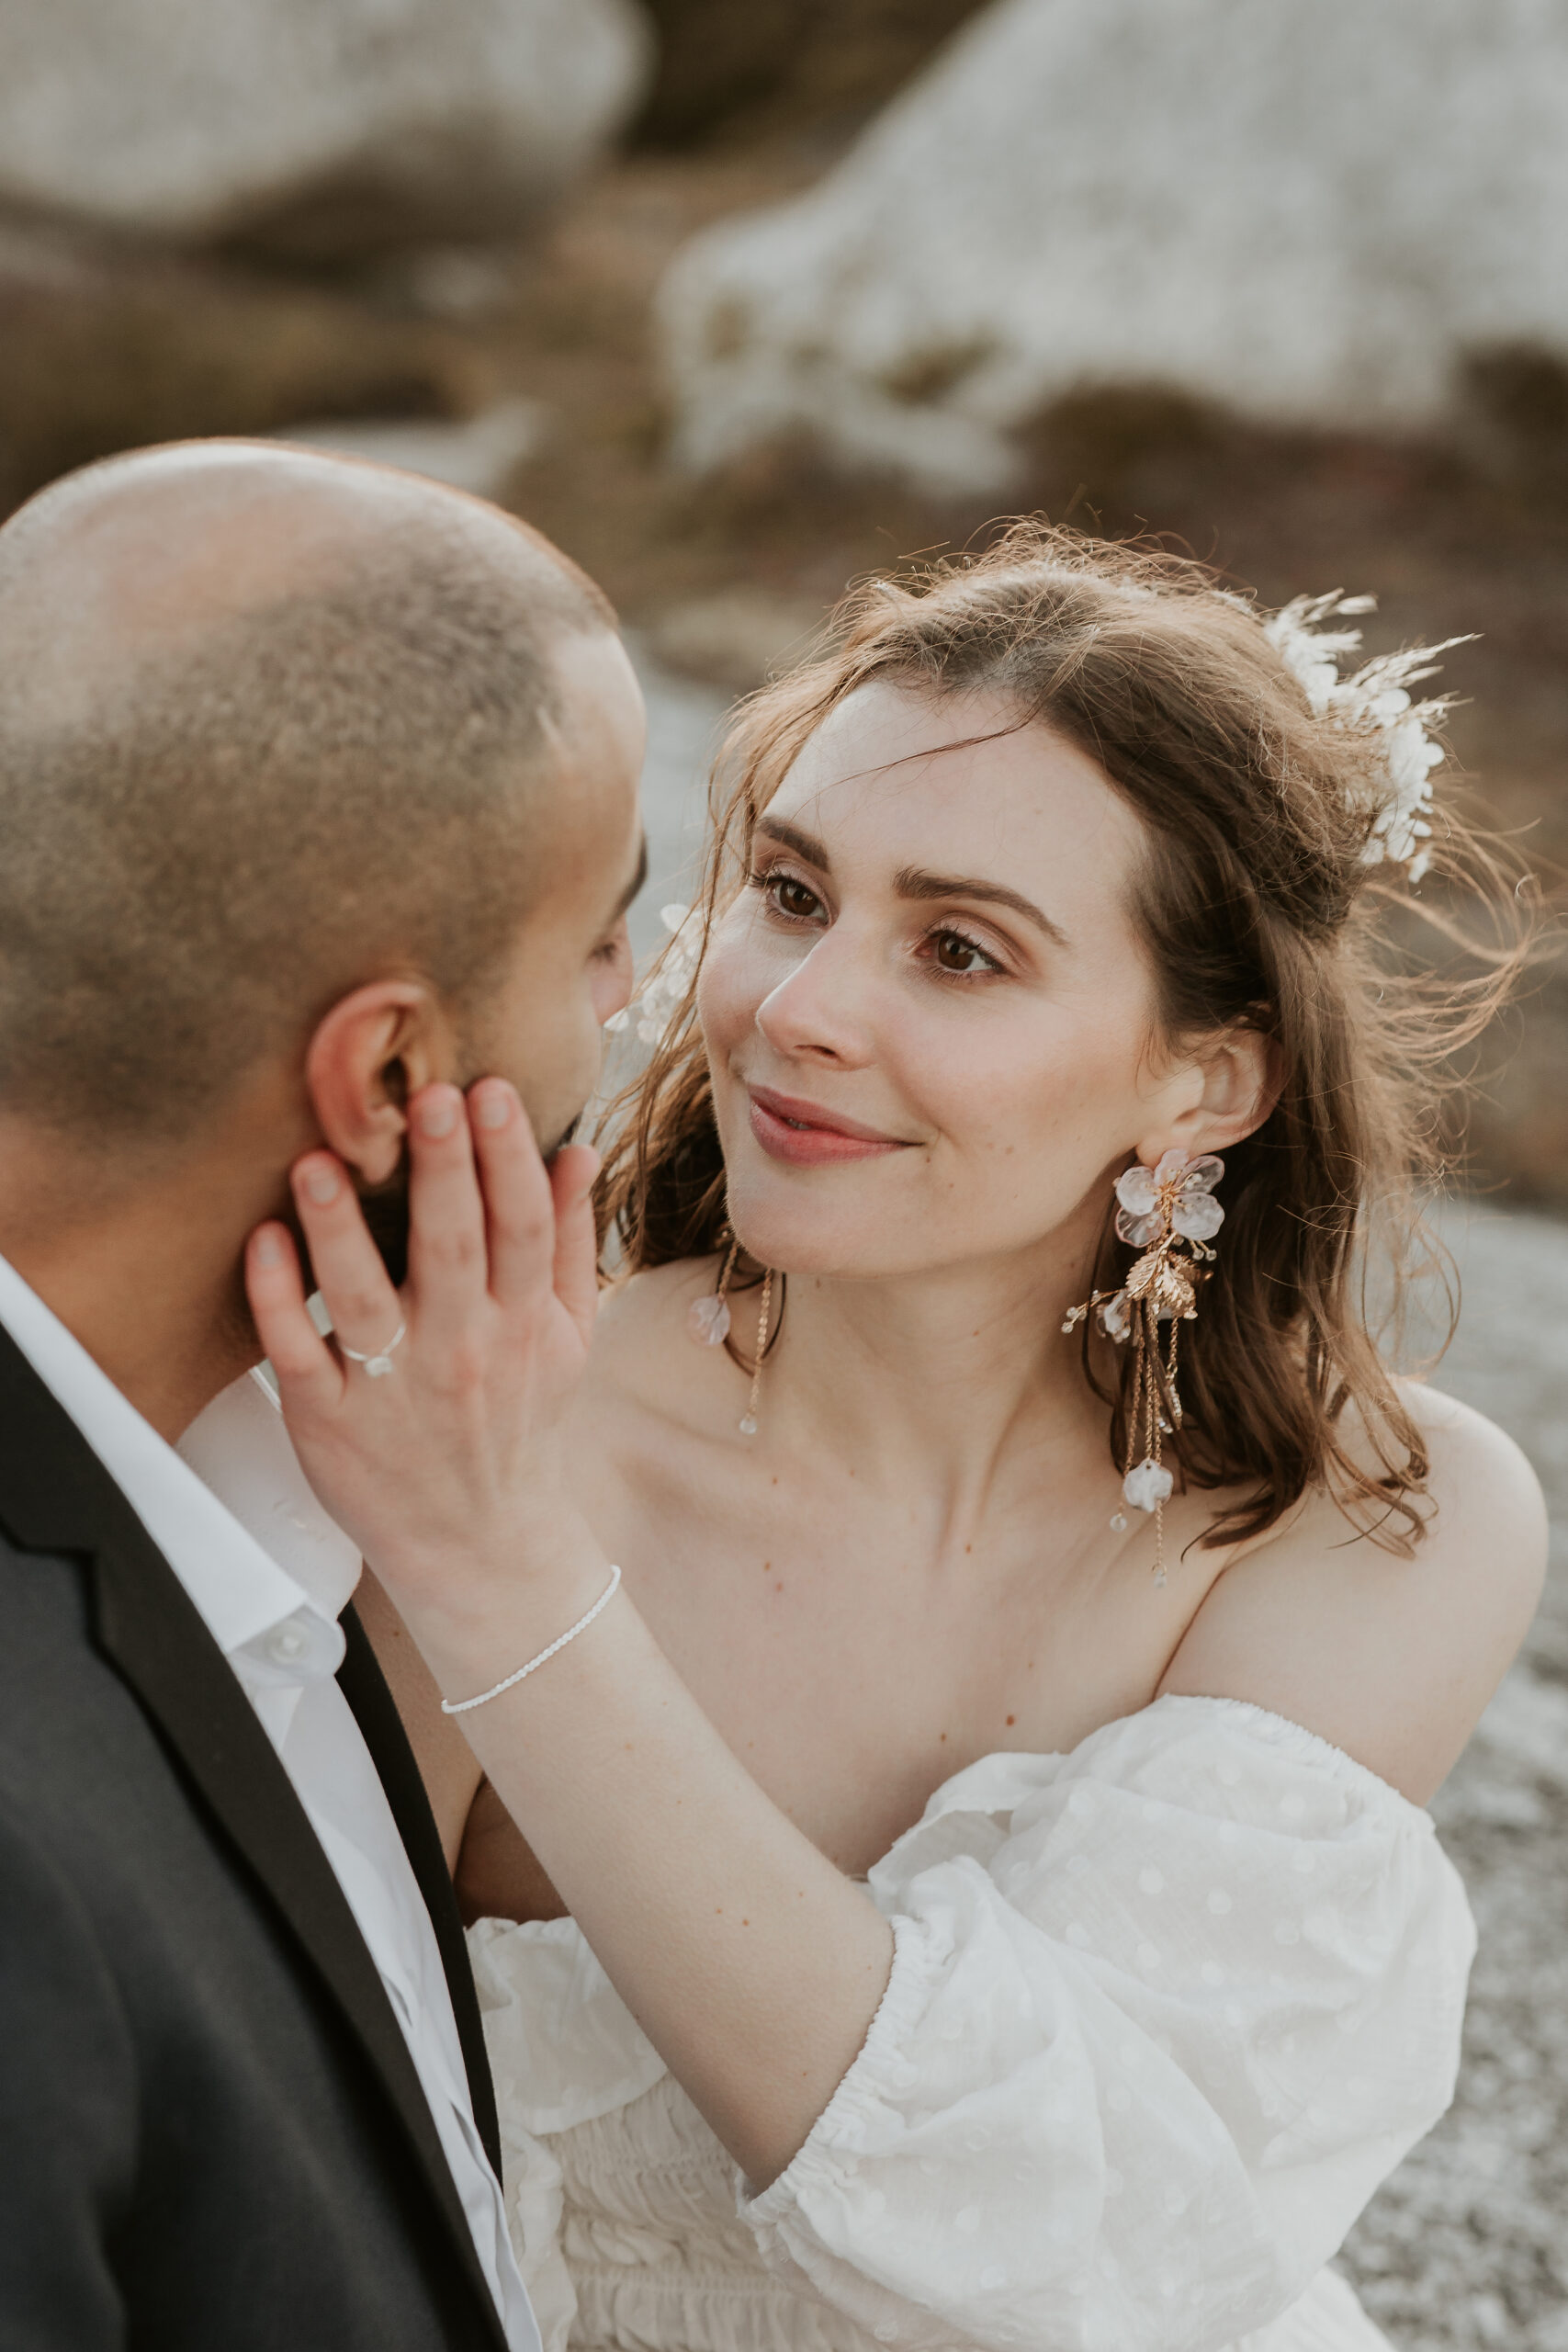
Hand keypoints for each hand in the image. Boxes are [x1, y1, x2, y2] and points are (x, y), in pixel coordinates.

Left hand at [245, 1079, 606, 1663]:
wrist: (480, 1543)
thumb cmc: (519, 1423)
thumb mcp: (569, 1337)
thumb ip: (571, 1241)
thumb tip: (575, 1149)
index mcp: (522, 1322)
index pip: (523, 1228)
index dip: (510, 1158)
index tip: (493, 1091)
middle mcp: (461, 1349)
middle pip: (452, 1247)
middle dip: (442, 1169)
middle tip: (428, 1095)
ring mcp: (392, 1386)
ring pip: (364, 1297)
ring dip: (340, 1227)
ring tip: (319, 1160)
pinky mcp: (327, 1419)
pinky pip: (296, 1352)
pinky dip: (278, 1297)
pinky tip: (263, 1240)